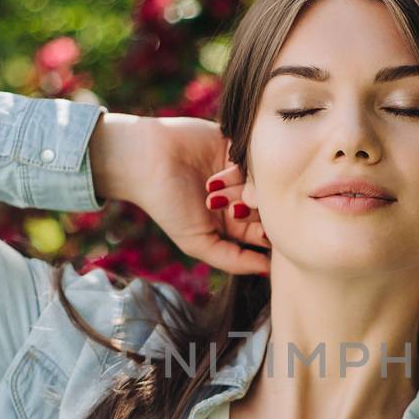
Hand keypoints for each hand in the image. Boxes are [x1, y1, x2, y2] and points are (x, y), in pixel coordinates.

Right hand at [95, 113, 270, 274]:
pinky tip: (217, 174)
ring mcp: (240, 172)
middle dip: (253, 211)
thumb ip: (233, 260)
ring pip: (264, 185)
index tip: (255, 233)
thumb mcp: (197, 243)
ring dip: (242, 190)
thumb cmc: (168, 205)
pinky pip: (256, 160)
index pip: (265, 232)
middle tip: (231, 210)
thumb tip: (270, 271)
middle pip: (269, 208)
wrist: (147, 160)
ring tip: (213, 190)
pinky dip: (240, 171)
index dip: (266, 234)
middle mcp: (239, 198)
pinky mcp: (238, 147)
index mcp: (232, 223)